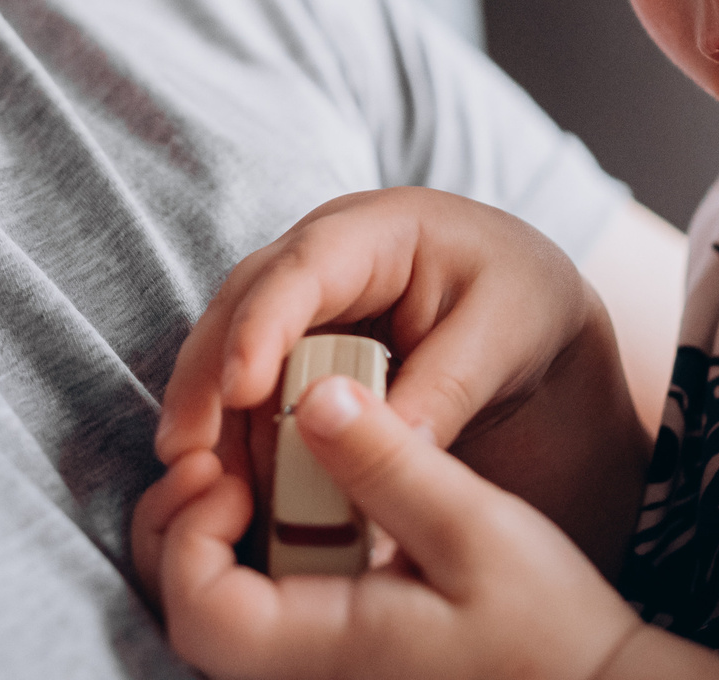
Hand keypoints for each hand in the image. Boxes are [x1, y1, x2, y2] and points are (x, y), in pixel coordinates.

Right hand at [150, 189, 648, 575]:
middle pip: (242, 305)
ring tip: (201, 489)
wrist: (531, 310)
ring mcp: (301, 300)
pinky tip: (232, 489)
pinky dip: (238, 437)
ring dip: (211, 417)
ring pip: (231, 348)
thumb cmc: (522, 303)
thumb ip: (444, 388)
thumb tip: (380, 449)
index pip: (305, 267)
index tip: (238, 390)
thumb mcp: (505, 336)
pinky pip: (251, 389)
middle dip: (206, 378)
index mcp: (380, 229)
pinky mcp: (295, 346)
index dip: (262, 326)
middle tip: (186, 455)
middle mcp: (322, 256)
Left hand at [153, 375, 646, 679]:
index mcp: (325, 649)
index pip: (198, 607)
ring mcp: (312, 669)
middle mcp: (300, 672)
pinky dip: (241, 553)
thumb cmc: (547, 625)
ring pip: (208, 612)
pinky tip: (281, 502)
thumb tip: (313, 397)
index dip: (188, 531)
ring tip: (243, 467)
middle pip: (182, 612)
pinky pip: (251, 611)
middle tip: (216, 457)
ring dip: (202, 535)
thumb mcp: (475, 529)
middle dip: (176, 524)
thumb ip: (387, 465)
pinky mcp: (330, 658)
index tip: (230, 469)